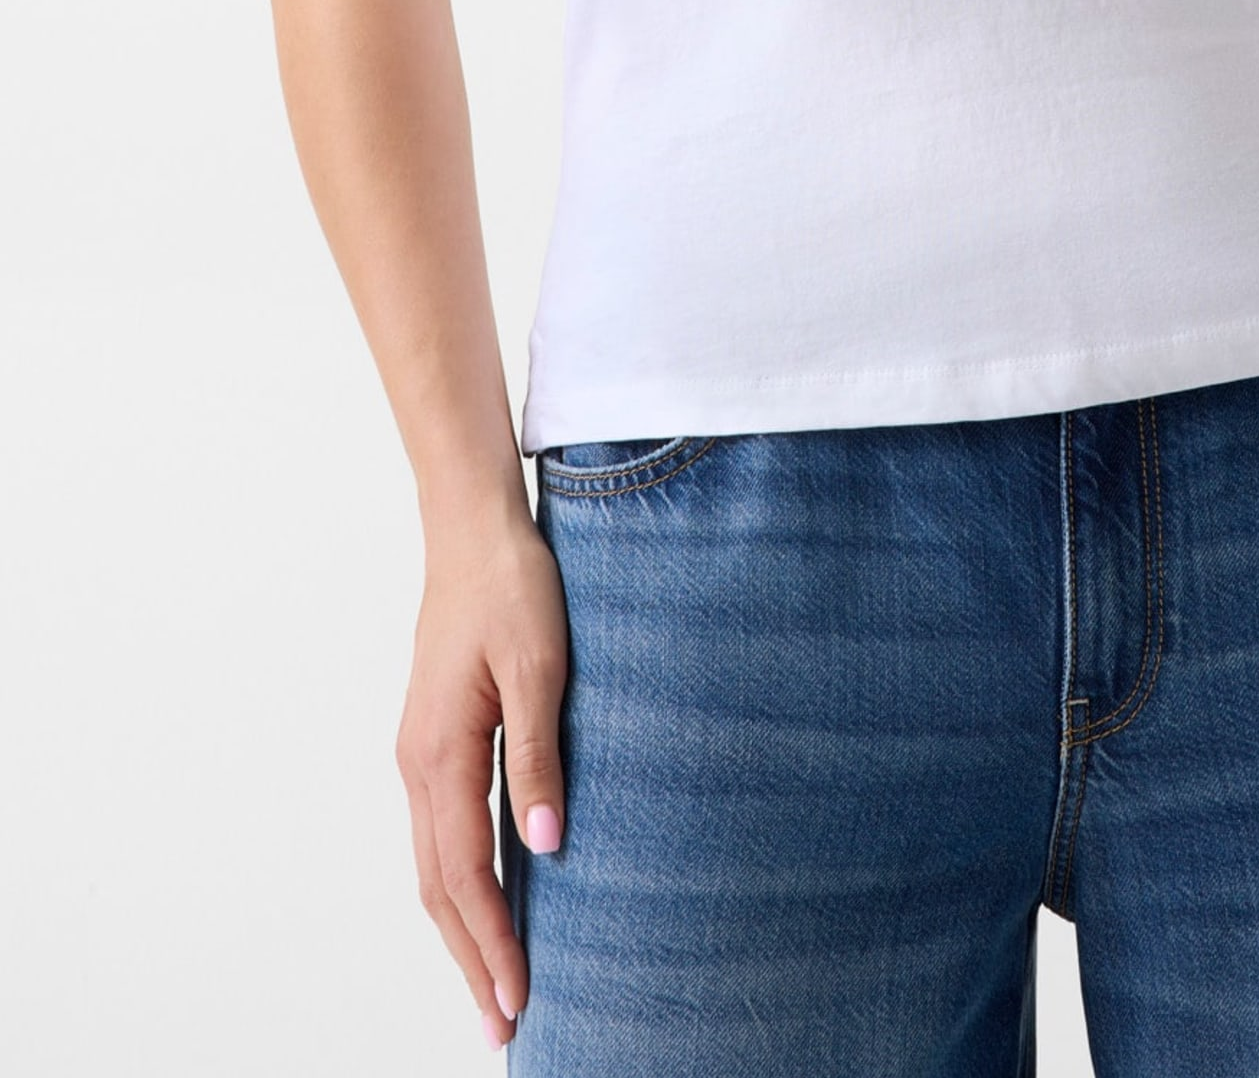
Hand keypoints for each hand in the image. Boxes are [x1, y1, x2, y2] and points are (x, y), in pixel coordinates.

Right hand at [394, 507, 569, 1049]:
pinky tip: (486, 902)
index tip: (516, 998)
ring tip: (494, 983)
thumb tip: (545, 846)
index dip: (491, 941)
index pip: (465, 874)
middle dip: (470, 959)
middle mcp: (419, 765)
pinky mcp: (432, 742)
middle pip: (439, 888)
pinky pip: (440, 834)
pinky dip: (458, 884)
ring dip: (461, 929)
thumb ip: (540, 755)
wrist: (472, 529)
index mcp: (441, 753)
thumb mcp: (539, 664)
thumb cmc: (511, 585)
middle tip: (502, 1025)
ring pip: (434, 866)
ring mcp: (419, 755)